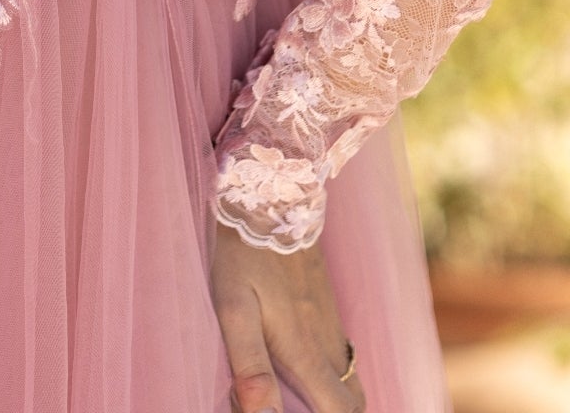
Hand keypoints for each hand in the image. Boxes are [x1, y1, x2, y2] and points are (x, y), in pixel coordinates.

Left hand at [210, 217, 366, 412]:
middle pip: (355, 403)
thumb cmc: (245, 256)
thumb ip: (249, 364)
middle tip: (303, 407)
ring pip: (351, 378)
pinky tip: (300, 362)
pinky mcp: (325, 304)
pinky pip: (342, 352)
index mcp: (307, 354)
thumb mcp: (234, 309)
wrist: (269, 198)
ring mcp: (330, 322)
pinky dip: (333, 373)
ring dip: (337, 397)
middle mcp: (327, 343)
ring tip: (302, 397)